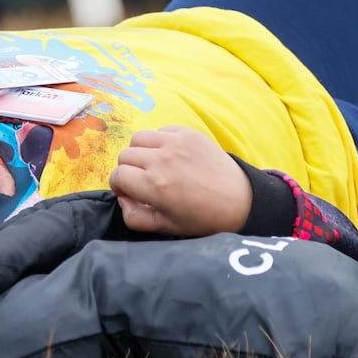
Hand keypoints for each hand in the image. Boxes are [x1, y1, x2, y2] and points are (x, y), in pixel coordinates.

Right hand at [108, 126, 251, 236]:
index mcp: (154, 186)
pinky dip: (159, 141)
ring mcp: (176, 143)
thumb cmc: (203, 218)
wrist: (240, 200)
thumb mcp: (165, 227)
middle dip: (129, 170)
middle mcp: (162, 160)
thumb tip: (123, 198)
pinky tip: (171, 155)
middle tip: (143, 180)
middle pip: (125, 155)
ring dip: (141, 152)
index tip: (130, 192)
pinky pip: (160, 130)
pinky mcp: (189, 133)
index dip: (120, 186)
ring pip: (139, 138)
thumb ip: (134, 216)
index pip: (117, 176)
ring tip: (154, 165)